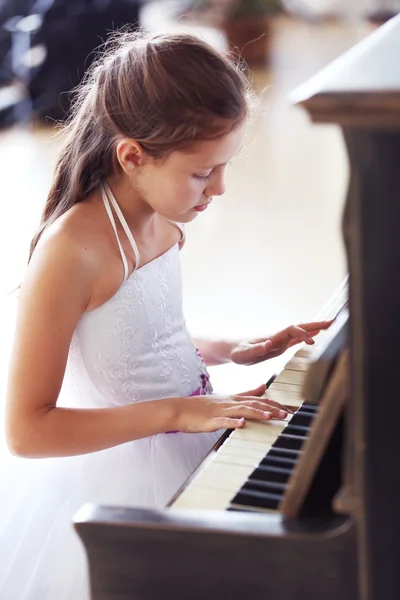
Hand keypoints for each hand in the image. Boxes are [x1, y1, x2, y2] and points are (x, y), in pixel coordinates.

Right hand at [172, 383, 288, 433]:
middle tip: (287, 414)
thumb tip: (262, 387)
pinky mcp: (210, 421)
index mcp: (232, 398)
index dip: (273, 403)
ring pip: (241, 410)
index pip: (257, 399)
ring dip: (256, 413)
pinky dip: (233, 422)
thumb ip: (245, 393)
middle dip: (271, 408)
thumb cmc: (201, 407)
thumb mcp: (225, 398)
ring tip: (270, 417)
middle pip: (253, 404)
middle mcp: (228, 402)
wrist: (178, 409)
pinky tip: (242, 424)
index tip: (288, 409)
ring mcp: (219, 411)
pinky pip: (223, 421)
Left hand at [230, 320, 332, 365]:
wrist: (233, 350)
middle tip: (332, 322)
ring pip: (301, 331)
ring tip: (330, 325)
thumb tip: (269, 344)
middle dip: (316, 325)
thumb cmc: (237, 353)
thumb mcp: (243, 354)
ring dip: (315, 328)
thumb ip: (256, 350)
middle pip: (300, 327)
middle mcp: (279, 337)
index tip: (312, 341)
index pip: (291, 331)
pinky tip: (316, 335)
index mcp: (272, 338)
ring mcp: (280, 340)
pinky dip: (308, 335)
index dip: (302, 334)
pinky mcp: (280, 345)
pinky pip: (297, 339)